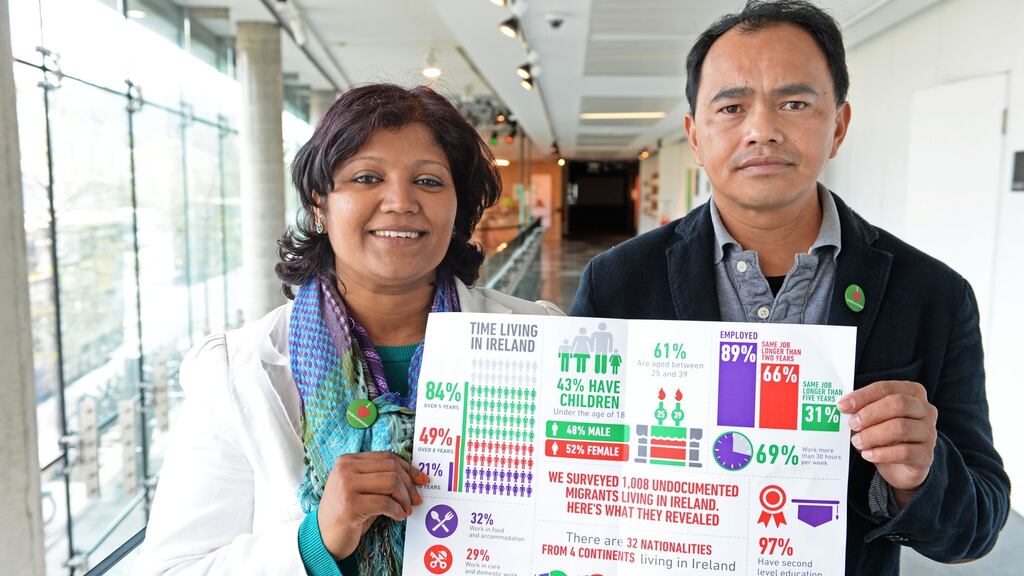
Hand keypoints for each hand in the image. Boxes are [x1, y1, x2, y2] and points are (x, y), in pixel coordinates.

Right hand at [317, 451, 428, 559]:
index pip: (387, 457)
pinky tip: (399, 516)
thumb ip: (380, 478)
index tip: (421, 480)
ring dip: (404, 498)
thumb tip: (415, 477)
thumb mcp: (362, 489)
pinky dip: (397, 510)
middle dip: (409, 485)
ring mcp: (346, 485)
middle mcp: (345, 468)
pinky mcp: (350, 505)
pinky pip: (385, 502)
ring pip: (391, 482)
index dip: (408, 468)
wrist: (324, 537)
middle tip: (415, 500)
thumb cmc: (347, 513)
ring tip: (406, 510)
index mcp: (348, 460)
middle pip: (391, 468)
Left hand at [838, 380, 936, 506]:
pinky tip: (867, 455)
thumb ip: (863, 409)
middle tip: (852, 424)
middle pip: (899, 404)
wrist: (900, 466)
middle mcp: (926, 410)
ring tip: (857, 442)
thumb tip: (844, 407)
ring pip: (901, 428)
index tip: (843, 406)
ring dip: (873, 435)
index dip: (863, 396)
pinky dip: (882, 453)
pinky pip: (904, 452)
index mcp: (913, 393)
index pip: (886, 388)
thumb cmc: (885, 435)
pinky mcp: (927, 455)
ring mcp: (929, 433)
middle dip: (870, 414)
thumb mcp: (874, 418)